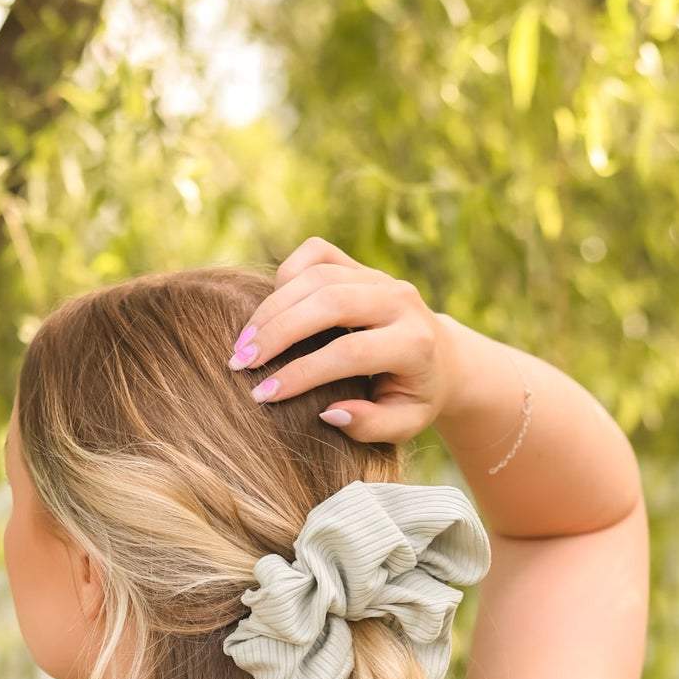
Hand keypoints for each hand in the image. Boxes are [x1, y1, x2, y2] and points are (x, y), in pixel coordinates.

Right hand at [228, 236, 462, 443]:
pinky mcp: (360, 265)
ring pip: (318, 275)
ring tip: (242, 343)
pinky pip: (317, 254)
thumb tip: (329, 412)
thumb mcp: (403, 424)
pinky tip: (267, 310)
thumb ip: (370, 425)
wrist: (439, 356)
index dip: (301, 373)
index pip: (350, 351)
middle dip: (278, 332)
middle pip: (330, 302)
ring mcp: (379, 277)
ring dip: (272, 307)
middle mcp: (399, 301)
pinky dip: (286, 275)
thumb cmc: (411, 397)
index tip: (262, 396)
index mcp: (414, 343)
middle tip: (239, 361)